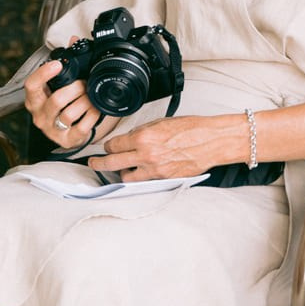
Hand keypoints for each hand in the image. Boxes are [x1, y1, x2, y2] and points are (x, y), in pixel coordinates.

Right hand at [25, 61, 117, 150]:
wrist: (67, 132)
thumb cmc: (61, 105)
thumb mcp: (58, 84)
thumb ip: (66, 61)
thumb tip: (74, 39)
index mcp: (34, 99)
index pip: (31, 85)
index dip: (43, 74)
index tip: (57, 64)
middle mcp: (40, 115)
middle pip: (56, 100)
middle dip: (75, 89)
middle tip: (84, 84)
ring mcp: (52, 130)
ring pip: (69, 114)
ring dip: (85, 102)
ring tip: (91, 96)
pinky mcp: (67, 141)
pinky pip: (81, 128)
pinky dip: (92, 116)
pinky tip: (95, 109)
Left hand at [89, 113, 244, 181]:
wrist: (211, 141)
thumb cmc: (192, 129)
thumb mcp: (161, 122)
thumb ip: (142, 131)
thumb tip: (129, 138)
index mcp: (143, 137)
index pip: (114, 145)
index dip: (107, 146)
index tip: (106, 146)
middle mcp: (146, 155)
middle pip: (112, 163)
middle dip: (98, 163)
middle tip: (93, 163)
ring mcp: (155, 170)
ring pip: (126, 177)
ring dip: (120, 173)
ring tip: (119, 170)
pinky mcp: (164, 179)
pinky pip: (144, 182)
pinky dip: (139, 179)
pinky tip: (138, 175)